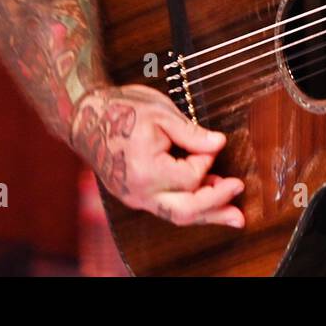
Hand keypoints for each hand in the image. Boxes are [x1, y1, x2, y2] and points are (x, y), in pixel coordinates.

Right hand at [70, 83, 244, 227]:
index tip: (210, 144)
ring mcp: (134, 197)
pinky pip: (165, 207)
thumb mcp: (161, 113)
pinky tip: (208, 201)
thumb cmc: (122, 109)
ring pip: (176, 214)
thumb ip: (191, 133)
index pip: (191, 176)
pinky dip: (188, 204)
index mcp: (145, 170)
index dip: (206, 159)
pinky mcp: (135, 196)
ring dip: (207, 214)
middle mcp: (138, 192)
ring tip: (234, 216)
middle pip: (185, 210)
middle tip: (240, 196)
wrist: (85, 116)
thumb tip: (219, 145)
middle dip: (217, 205)